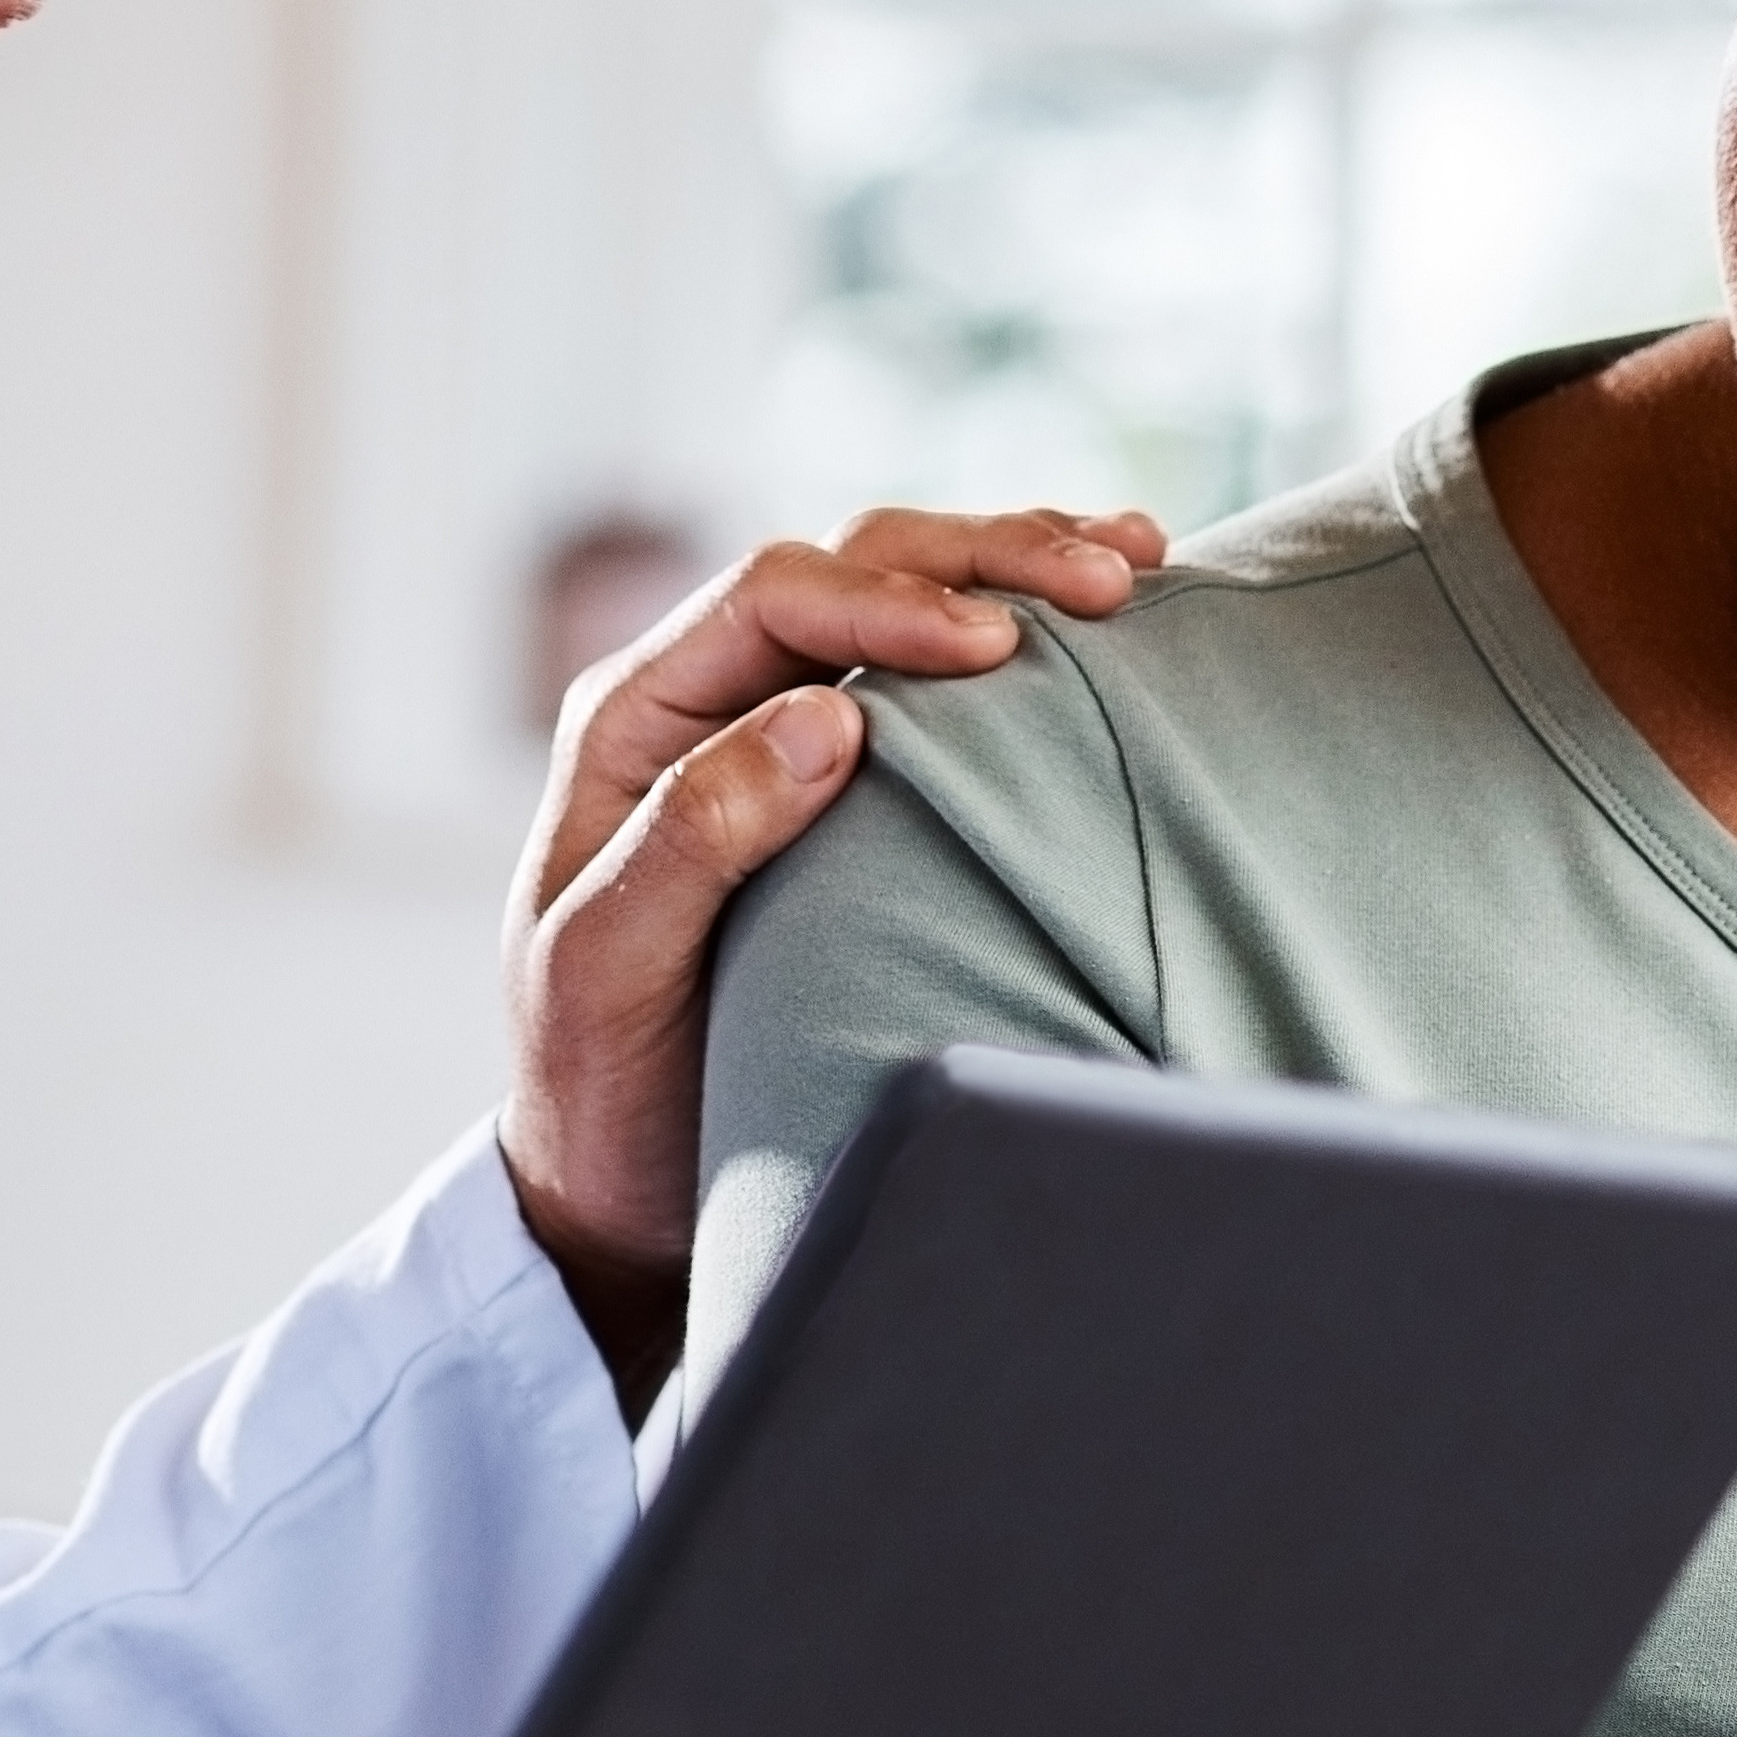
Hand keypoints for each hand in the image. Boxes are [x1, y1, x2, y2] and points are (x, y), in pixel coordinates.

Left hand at [498, 506, 1158, 1409]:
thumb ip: (695, 836)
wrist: (612, 1179)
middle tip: (1112, 579)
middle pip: (852, 564)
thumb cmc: (598, 1084)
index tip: (997, 646)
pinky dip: (1020, 632)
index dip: (889, 603)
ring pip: (903, 594)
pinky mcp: (844, 778)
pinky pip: (932, 675)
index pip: (771, 599)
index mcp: (633, 717)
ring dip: (1016, 567)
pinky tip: (1107, 629)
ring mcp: (776, 728)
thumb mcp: (610, 967)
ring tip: (1137, 561)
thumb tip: (828, 715)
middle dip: (984, 557)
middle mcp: (705, 697)